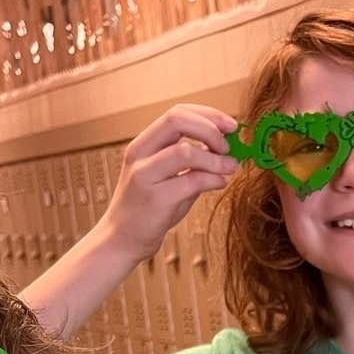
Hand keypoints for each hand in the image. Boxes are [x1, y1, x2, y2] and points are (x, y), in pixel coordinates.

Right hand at [99, 104, 238, 264]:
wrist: (122, 239)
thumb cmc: (149, 208)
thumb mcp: (170, 177)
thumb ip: (194, 161)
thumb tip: (228, 148)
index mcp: (143, 144)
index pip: (176, 113)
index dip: (208, 115)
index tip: (231, 125)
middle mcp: (139, 154)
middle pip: (176, 120)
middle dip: (210, 129)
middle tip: (228, 147)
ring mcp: (144, 175)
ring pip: (186, 151)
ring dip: (215, 158)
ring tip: (229, 168)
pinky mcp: (155, 199)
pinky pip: (192, 181)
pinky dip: (213, 179)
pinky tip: (220, 183)